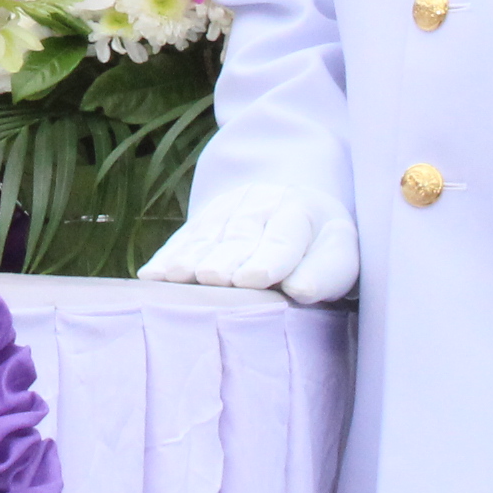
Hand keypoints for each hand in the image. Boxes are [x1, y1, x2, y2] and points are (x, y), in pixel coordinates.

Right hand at [137, 181, 358, 302]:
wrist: (300, 212)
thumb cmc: (322, 250)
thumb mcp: (341, 258)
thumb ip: (325, 273)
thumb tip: (299, 290)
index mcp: (303, 212)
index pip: (285, 238)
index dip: (269, 259)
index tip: (253, 279)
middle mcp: (262, 203)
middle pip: (240, 235)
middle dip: (225, 257)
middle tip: (212, 278)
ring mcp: (228, 207)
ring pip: (207, 235)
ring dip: (189, 257)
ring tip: (174, 277)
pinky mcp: (204, 218)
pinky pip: (183, 239)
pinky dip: (167, 257)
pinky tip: (152, 276)